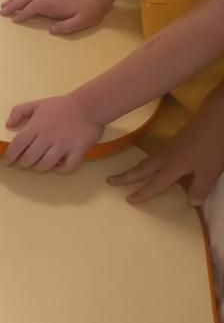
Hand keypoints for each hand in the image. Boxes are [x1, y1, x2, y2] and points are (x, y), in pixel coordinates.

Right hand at [0, 0, 109, 33]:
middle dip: (13, 3)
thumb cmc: (90, 11)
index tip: (14, 20)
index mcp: (54, 4)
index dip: (23, 13)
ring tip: (5, 4)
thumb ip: (66, 27)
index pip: (34, 6)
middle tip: (2, 11)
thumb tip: (51, 30)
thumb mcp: (81, 22)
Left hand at [4, 94, 104, 170]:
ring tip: (37, 166)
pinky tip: (56, 166)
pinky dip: (60, 170)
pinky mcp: (78, 150)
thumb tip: (8, 125)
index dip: (10, 155)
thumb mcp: (37, 104)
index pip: (18, 145)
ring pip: (46, 165)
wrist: (89, 105)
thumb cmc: (60, 105)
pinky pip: (67, 167)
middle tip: (22, 164)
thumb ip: (19, 111)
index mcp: (36, 127)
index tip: (7, 161)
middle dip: (22, 164)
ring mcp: (63, 145)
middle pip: (30, 158)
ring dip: (38, 168)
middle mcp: (47, 138)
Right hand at [108, 108, 223, 205]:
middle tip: (110, 181)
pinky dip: (148, 161)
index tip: (128, 200)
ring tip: (127, 173)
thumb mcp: (209, 172)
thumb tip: (191, 202)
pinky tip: (153, 161)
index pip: (154, 184)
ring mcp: (169, 147)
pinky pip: (155, 154)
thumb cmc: (211, 147)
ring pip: (147, 161)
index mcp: (172, 168)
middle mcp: (165, 158)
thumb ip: (200, 187)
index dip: (142, 193)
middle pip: (142, 170)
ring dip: (135, 168)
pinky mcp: (175, 140)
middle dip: (126, 177)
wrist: (215, 119)